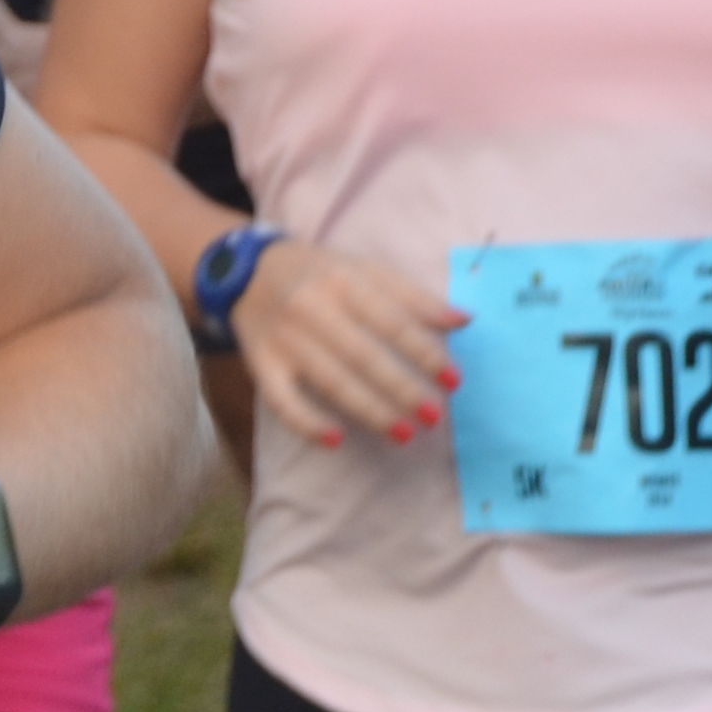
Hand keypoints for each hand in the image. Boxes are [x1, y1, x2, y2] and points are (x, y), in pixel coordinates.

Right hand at [232, 235, 464, 449]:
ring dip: (369, 411)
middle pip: (363, 356)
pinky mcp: (260, 363)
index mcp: (342, 282)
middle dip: (402, 390)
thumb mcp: (366, 270)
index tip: (454, 382)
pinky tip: (335, 440)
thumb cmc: (321, 273)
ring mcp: (284, 339)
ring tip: (404, 435)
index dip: (425, 354)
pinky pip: (282, 399)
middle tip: (433, 417)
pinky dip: (306, 422)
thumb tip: (465, 321)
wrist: (246, 271)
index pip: (391, 322)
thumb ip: (414, 296)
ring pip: (330, 381)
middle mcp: (310, 308)